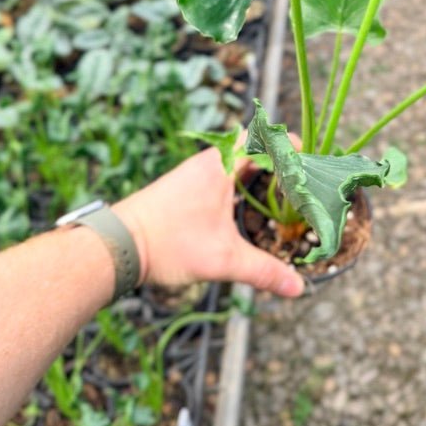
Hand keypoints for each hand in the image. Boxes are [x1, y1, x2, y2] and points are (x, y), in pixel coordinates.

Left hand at [112, 148, 303, 297]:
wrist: (115, 246)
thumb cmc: (167, 244)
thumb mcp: (221, 260)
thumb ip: (263, 271)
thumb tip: (298, 288)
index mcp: (221, 165)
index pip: (265, 138)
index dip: (290, 147)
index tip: (310, 163)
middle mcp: (209, 161)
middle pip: (254, 147)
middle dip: (280, 163)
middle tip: (301, 184)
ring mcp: (195, 172)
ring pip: (236, 161)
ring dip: (259, 172)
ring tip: (281, 196)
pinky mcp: (185, 186)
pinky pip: (222, 173)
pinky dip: (241, 182)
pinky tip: (247, 207)